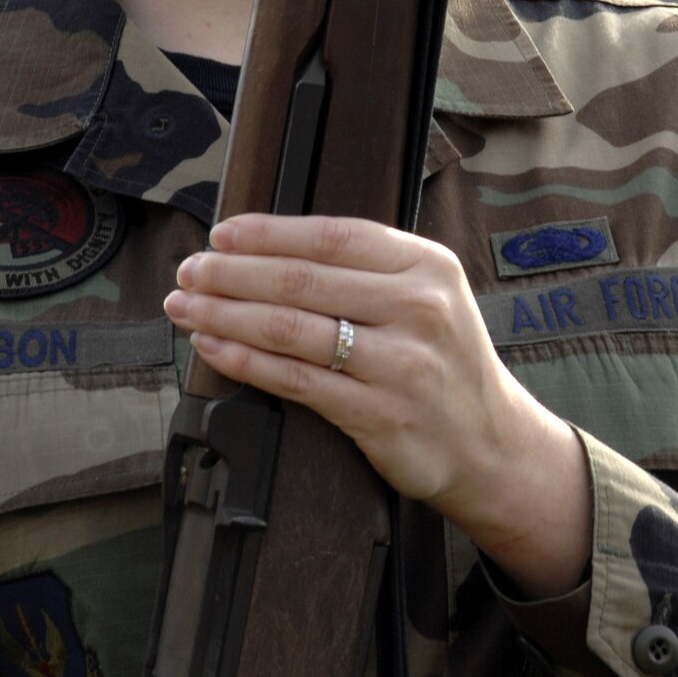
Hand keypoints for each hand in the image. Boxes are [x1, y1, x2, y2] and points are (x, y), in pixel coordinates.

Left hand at [164, 214, 591, 596]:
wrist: (491, 444)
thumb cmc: (443, 362)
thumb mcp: (429, 296)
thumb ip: (367, 270)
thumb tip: (268, 248)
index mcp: (428, 265)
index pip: (333, 235)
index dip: (268, 232)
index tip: (221, 234)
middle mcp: (418, 308)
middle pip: (302, 280)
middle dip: (231, 273)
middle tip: (189, 271)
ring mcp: (400, 364)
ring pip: (291, 329)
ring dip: (225, 314)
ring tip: (186, 307)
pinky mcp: (380, 415)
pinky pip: (295, 381)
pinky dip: (245, 362)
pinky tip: (214, 348)